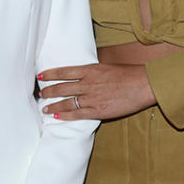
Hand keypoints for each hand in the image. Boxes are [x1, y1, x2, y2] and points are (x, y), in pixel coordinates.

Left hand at [39, 63, 155, 120]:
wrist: (143, 84)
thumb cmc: (127, 74)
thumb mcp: (106, 66)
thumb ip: (92, 71)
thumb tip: (81, 73)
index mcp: (89, 70)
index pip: (64, 72)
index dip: (50, 74)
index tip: (40, 76)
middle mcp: (88, 83)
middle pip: (62, 88)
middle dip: (48, 91)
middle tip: (40, 94)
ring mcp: (92, 98)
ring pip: (67, 102)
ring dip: (53, 105)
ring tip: (44, 107)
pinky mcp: (99, 111)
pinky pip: (78, 114)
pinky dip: (65, 116)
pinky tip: (57, 117)